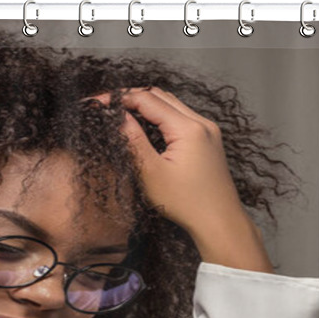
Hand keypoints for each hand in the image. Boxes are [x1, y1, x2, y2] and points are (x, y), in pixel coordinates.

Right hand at [88, 87, 273, 272]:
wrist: (219, 221)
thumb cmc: (187, 203)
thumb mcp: (152, 173)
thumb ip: (134, 141)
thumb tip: (117, 117)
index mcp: (188, 128)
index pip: (147, 99)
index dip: (120, 98)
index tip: (99, 102)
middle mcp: (201, 123)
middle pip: (161, 96)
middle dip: (132, 97)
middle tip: (108, 106)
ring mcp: (208, 130)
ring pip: (172, 105)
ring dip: (148, 106)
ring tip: (123, 115)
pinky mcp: (209, 140)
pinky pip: (182, 118)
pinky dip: (162, 117)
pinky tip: (148, 128)